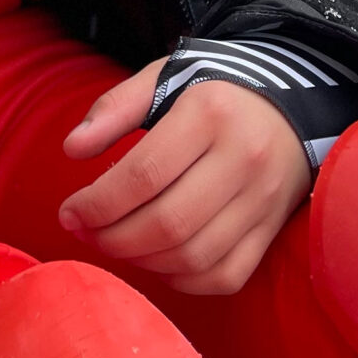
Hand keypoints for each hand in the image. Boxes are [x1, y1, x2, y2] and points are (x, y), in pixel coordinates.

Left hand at [58, 64, 310, 294]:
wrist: (289, 102)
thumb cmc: (211, 89)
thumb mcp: (162, 77)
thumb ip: (114, 108)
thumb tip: (72, 148)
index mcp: (210, 113)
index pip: (144, 174)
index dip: (98, 203)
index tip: (69, 212)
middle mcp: (242, 159)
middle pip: (168, 223)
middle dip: (114, 238)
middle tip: (85, 233)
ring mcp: (263, 199)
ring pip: (194, 256)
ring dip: (142, 262)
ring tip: (114, 244)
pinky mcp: (272, 228)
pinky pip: (225, 275)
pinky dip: (183, 279)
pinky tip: (155, 261)